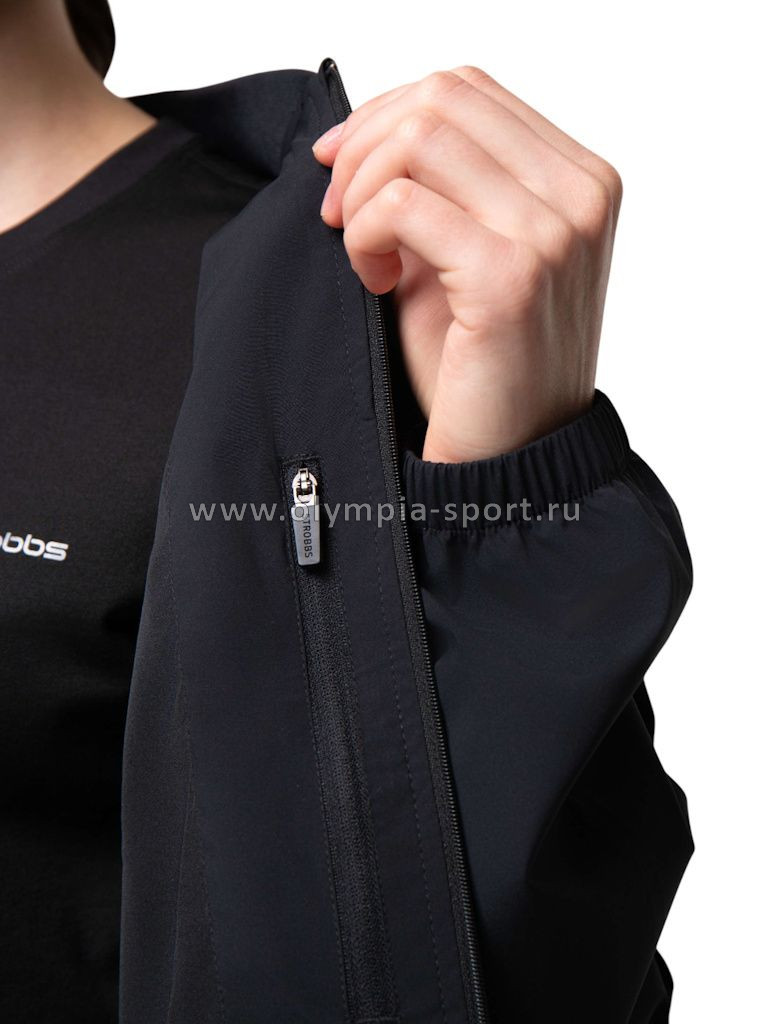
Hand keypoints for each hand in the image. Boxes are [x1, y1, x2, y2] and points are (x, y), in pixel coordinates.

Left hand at [312, 66, 621, 462]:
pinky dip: (366, 234)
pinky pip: (403, 205)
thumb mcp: (463, 255)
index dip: (386, 112)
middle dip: (363, 148)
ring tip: (362, 255)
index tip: (339, 163)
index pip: (467, 90)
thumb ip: (438, 187)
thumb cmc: (480, 365)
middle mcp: (580, 194)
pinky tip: (373, 281)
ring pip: (419, 140)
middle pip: (440, 100)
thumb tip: (360, 135)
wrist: (510, 457)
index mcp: (579, 179)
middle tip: (335, 212)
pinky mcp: (512, 276)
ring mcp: (554, 232)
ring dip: (362, 193)